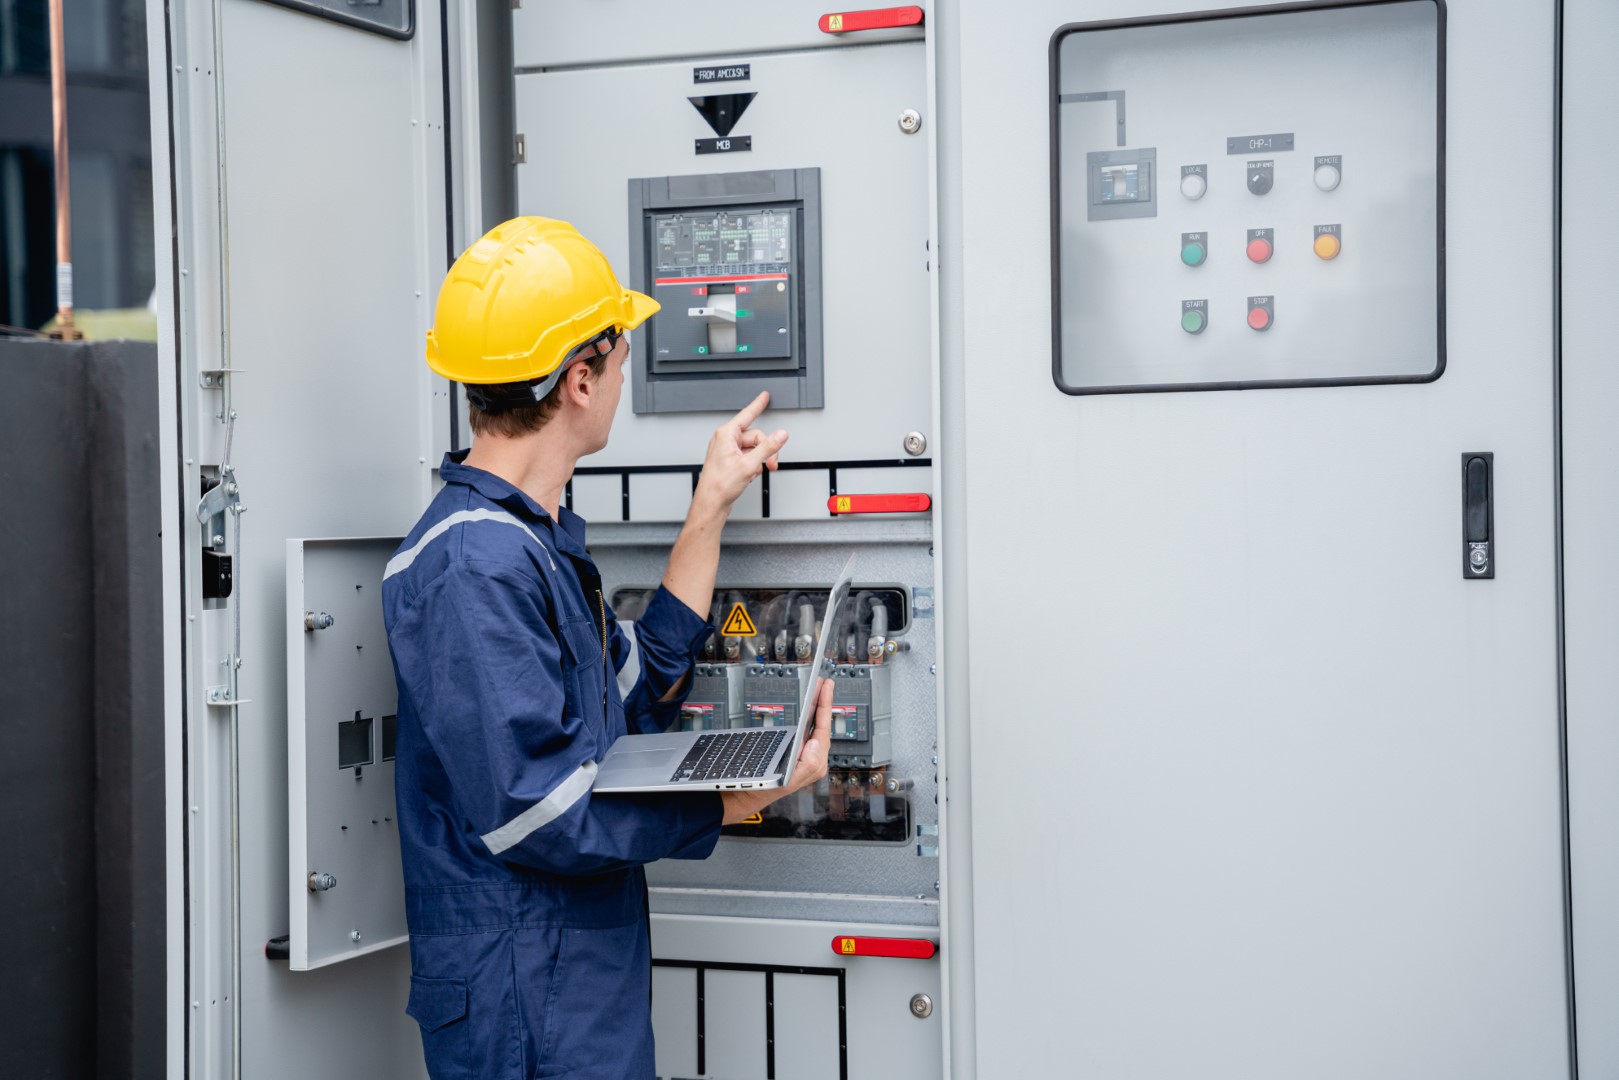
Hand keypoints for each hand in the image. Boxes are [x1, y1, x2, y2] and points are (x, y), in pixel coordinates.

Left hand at [692, 392, 787, 518]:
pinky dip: (753, 466)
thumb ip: (767, 447)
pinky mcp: (731, 462)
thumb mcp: (748, 464)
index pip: (746, 414)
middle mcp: (726, 440)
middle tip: (771, 462)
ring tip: (758, 471)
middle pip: (755, 436)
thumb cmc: (719, 485)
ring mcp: (728, 451)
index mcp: (726, 435)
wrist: (711, 503)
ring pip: (754, 448)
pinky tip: (750, 475)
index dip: (758, 404)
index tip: (764, 396)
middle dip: (766, 449)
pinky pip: (749, 457)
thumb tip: (780, 435)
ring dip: (760, 460)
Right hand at [721, 679, 831, 824]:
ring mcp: (807, 758)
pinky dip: (813, 717)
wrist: (746, 796)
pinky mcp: (799, 754)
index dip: (824, 707)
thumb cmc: (762, 789)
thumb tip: (817, 742)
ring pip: (818, 729)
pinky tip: (812, 709)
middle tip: (826, 683)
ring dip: (820, 709)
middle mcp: (813, 762)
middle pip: (823, 727)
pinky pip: (811, 732)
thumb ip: (807, 766)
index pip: (823, 730)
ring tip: (822, 690)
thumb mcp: (783, 781)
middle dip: (825, 703)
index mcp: (813, 765)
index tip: (825, 689)